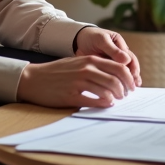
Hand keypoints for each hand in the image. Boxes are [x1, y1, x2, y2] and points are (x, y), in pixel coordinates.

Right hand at [16, 55, 136, 108]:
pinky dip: (104, 103)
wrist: (33, 79)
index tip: (131, 85)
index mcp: (89, 60)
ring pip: (107, 90)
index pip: (118, 66)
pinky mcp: (71, 96)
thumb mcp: (77, 62)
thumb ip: (94, 66)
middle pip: (116, 78)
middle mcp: (86, 69)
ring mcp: (79, 82)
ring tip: (117, 100)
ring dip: (116, 97)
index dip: (128, 77)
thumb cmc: (56, 72)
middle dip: (125, 88)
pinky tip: (107, 104)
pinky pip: (94, 101)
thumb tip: (114, 75)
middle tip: (126, 94)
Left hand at [74, 27, 142, 87]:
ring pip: (124, 72)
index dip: (133, 68)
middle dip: (133, 76)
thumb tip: (126, 60)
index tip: (132, 76)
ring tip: (131, 90)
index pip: (130, 57)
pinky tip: (120, 89)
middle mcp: (120, 54)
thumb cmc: (91, 37)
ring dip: (128, 81)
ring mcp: (114, 62)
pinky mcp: (107, 68)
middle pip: (130, 66)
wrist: (79, 40)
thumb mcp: (101, 40)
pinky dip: (119, 82)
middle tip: (133, 86)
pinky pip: (115, 76)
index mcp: (120, 45)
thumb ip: (113, 50)